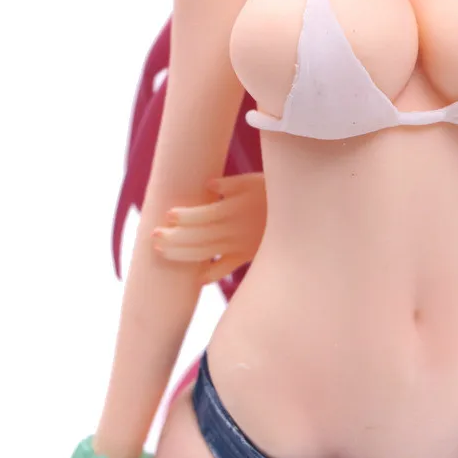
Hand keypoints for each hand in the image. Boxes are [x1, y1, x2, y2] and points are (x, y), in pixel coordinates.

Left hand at [151, 172, 266, 284]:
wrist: (304, 216)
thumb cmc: (277, 192)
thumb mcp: (256, 180)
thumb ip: (230, 183)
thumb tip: (207, 184)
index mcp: (234, 210)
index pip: (202, 215)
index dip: (184, 217)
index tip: (168, 215)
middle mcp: (233, 231)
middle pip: (197, 237)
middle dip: (174, 238)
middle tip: (153, 237)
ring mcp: (240, 247)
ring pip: (205, 254)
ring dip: (182, 254)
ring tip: (161, 252)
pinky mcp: (248, 256)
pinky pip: (226, 269)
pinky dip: (210, 275)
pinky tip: (195, 277)